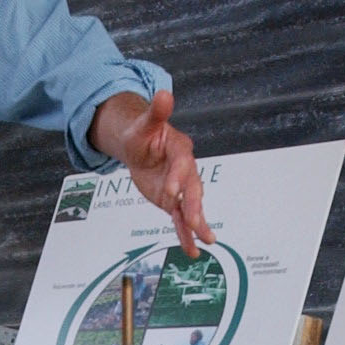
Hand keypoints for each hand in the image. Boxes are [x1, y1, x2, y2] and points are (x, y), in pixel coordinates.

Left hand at [94, 89, 214, 256]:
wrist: (139, 146)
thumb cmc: (142, 133)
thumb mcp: (144, 123)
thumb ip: (155, 112)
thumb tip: (164, 93)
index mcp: (180, 148)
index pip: (182, 164)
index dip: (178, 178)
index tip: (171, 193)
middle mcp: (185, 169)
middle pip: (192, 189)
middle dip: (194, 206)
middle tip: (196, 222)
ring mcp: (181, 187)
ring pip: (191, 208)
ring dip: (198, 225)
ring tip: (206, 240)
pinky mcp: (174, 201)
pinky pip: (181, 219)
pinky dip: (186, 235)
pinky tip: (193, 250)